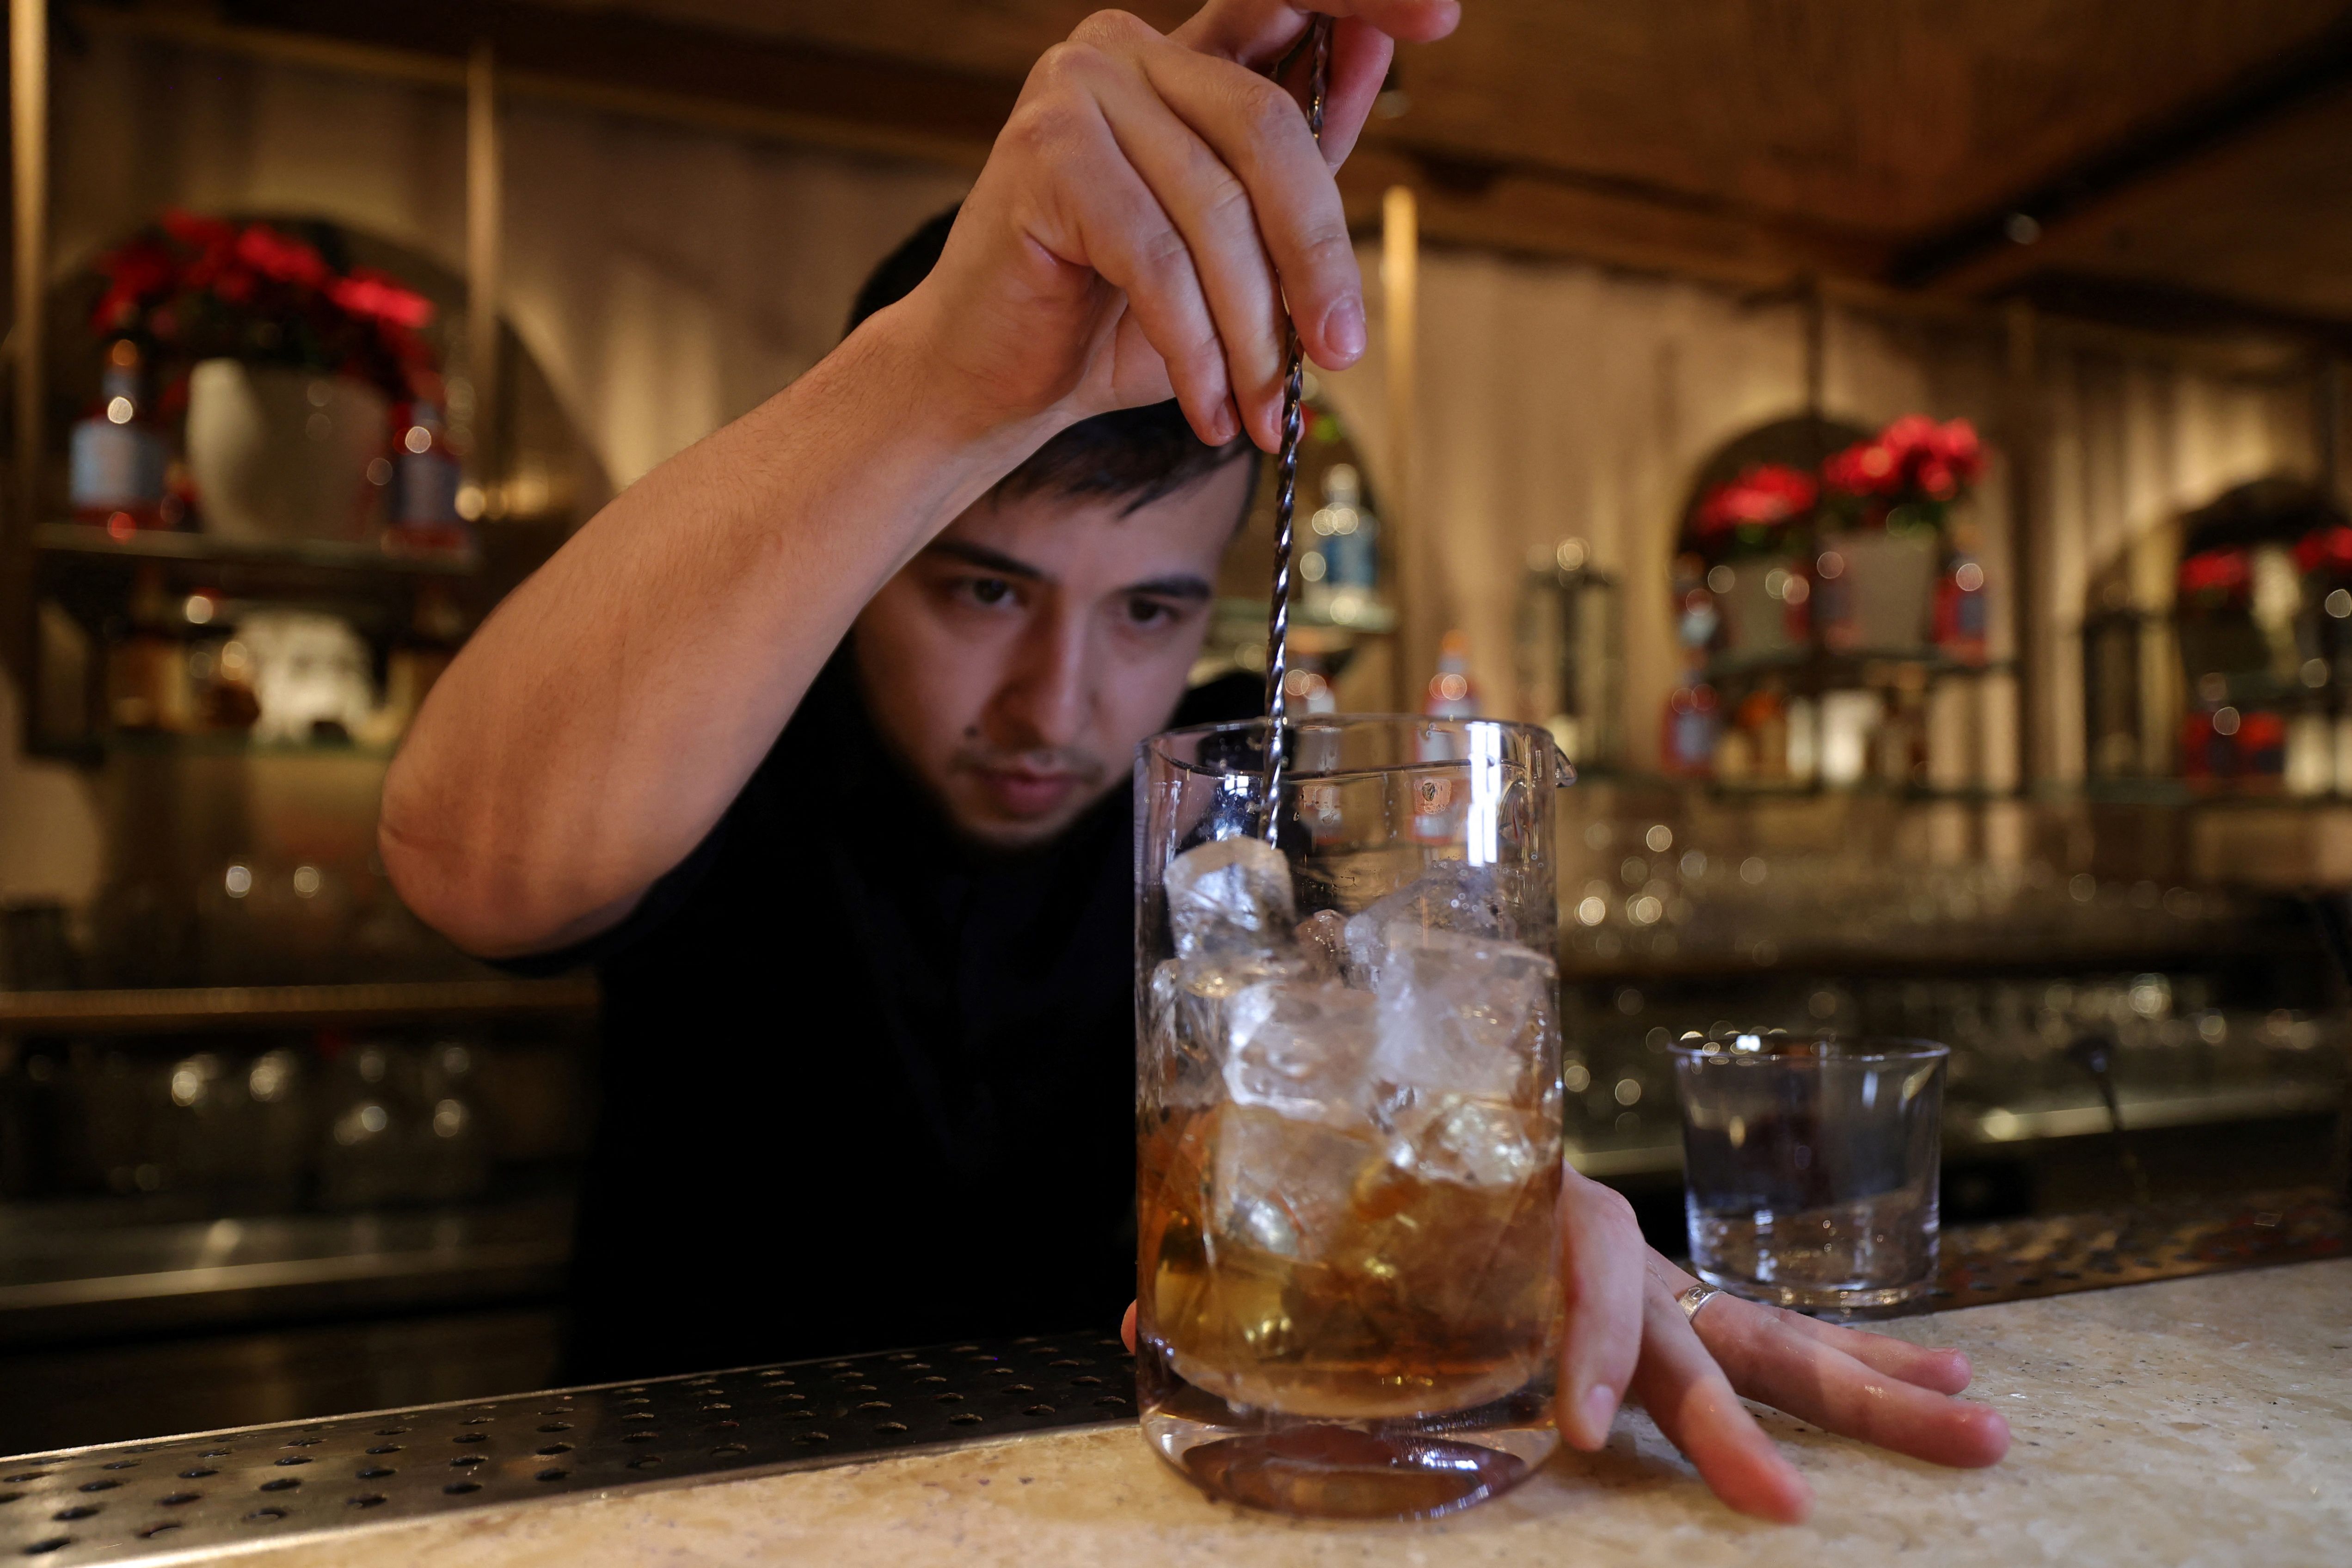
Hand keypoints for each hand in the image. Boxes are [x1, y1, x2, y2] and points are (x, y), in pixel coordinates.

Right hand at [894, 1, 1459, 453]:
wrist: (993, 378)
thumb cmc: (1110, 317)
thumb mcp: (1233, 248)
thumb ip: (1296, 165)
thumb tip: (1373, 63)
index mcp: (1177, 58)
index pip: (1284, 0)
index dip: (1365, 0)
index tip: (1441, 17)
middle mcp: (1123, 50)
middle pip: (1268, 134)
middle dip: (1316, 258)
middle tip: (1340, 352)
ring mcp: (1076, 92)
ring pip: (1215, 213)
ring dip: (1254, 333)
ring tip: (1265, 412)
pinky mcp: (1043, 155)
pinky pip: (1158, 260)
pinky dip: (1195, 348)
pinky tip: (1210, 408)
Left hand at [1117, 1162, 2009, 1522]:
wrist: (1439, 1132)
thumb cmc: (1385, 1205)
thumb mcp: (1323, 1242)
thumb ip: (1243, 1286)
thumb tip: (1140, 1327)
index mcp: (1525, 1217)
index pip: (1575, 1273)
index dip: (1584, 1348)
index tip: (1576, 1428)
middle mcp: (1608, 1246)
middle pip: (1697, 1322)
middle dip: (1742, 1414)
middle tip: (1786, 1505)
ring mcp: (1660, 1281)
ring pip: (1771, 1331)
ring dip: (1872, 1384)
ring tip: (1980, 1421)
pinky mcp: (1682, 1312)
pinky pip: (1775, 1340)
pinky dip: (1866, 1366)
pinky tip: (1954, 1388)